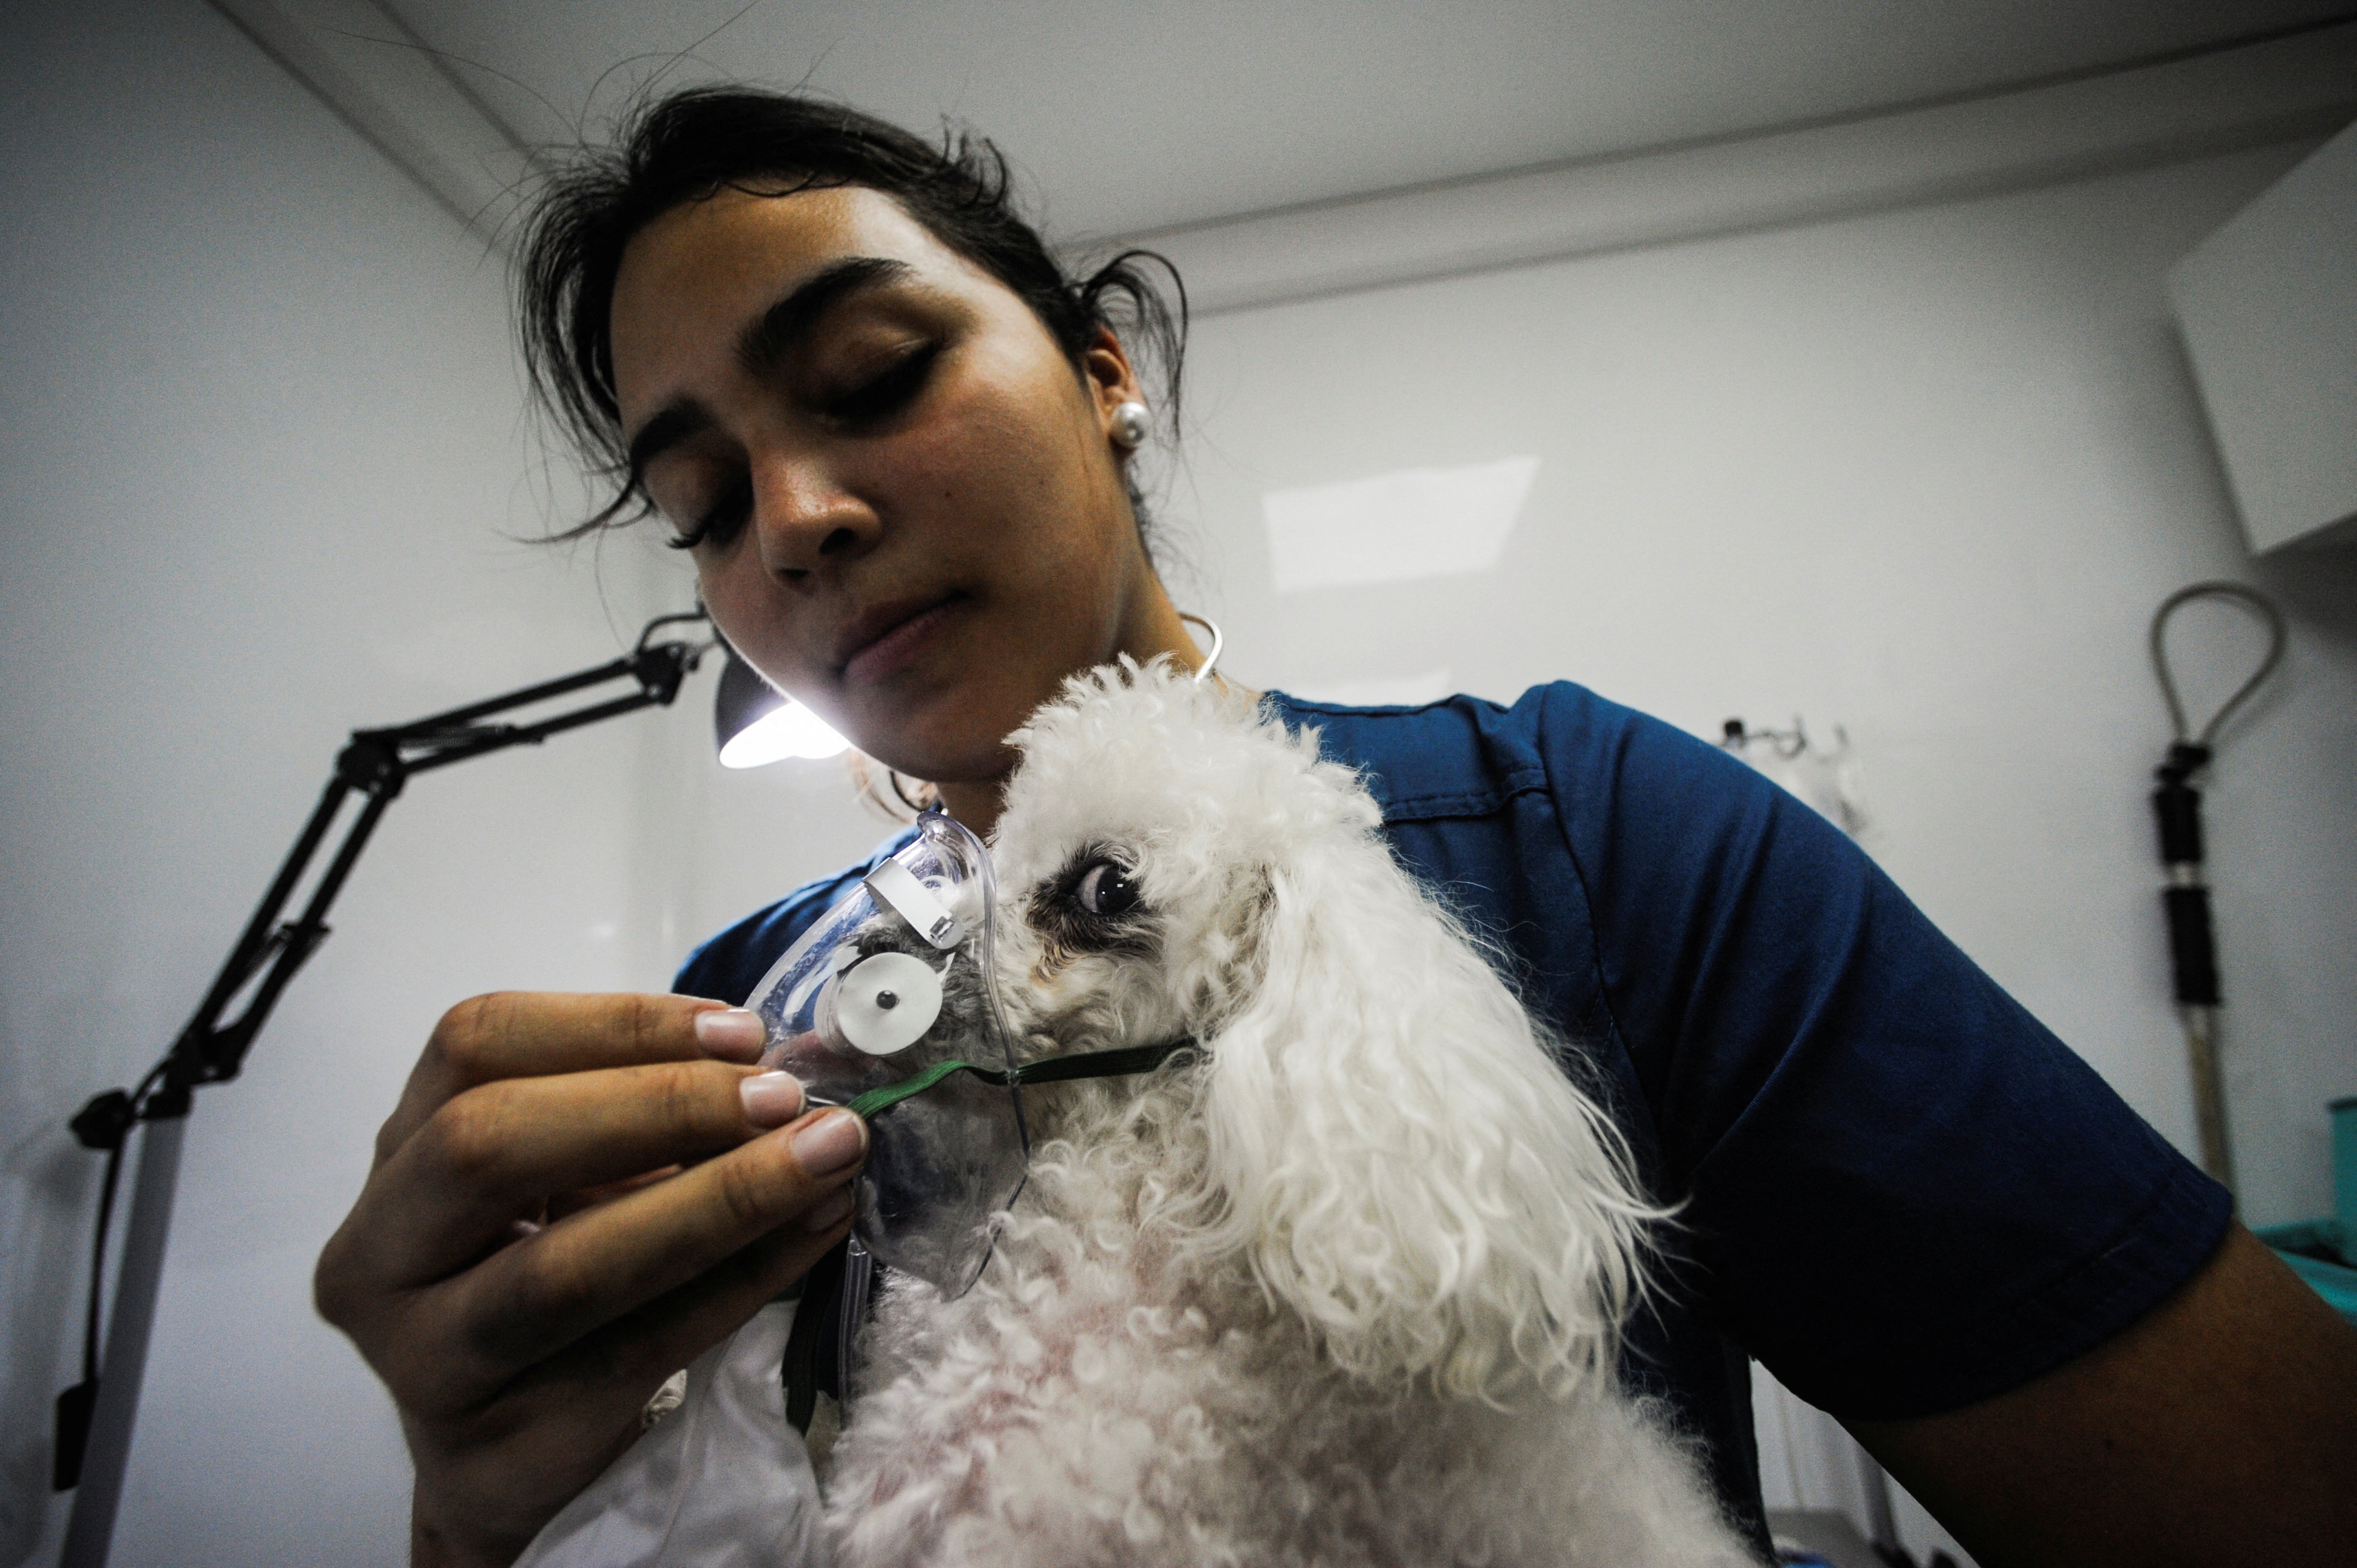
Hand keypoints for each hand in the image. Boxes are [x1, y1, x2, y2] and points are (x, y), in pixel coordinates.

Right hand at [314, 992, 864, 1567]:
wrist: (502, 1459)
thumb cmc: (539, 1277)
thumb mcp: (558, 1180)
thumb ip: (634, 1113)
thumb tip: (771, 1064)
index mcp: (396, 1154)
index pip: (474, 1044)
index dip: (611, 1024)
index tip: (739, 1031)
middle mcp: (380, 1255)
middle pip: (490, 1145)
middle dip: (658, 1106)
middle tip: (785, 1098)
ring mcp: (428, 1363)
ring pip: (565, 1268)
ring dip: (720, 1199)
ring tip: (827, 1158)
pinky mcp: (504, 1450)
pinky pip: (640, 1350)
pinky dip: (744, 1283)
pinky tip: (815, 1234)